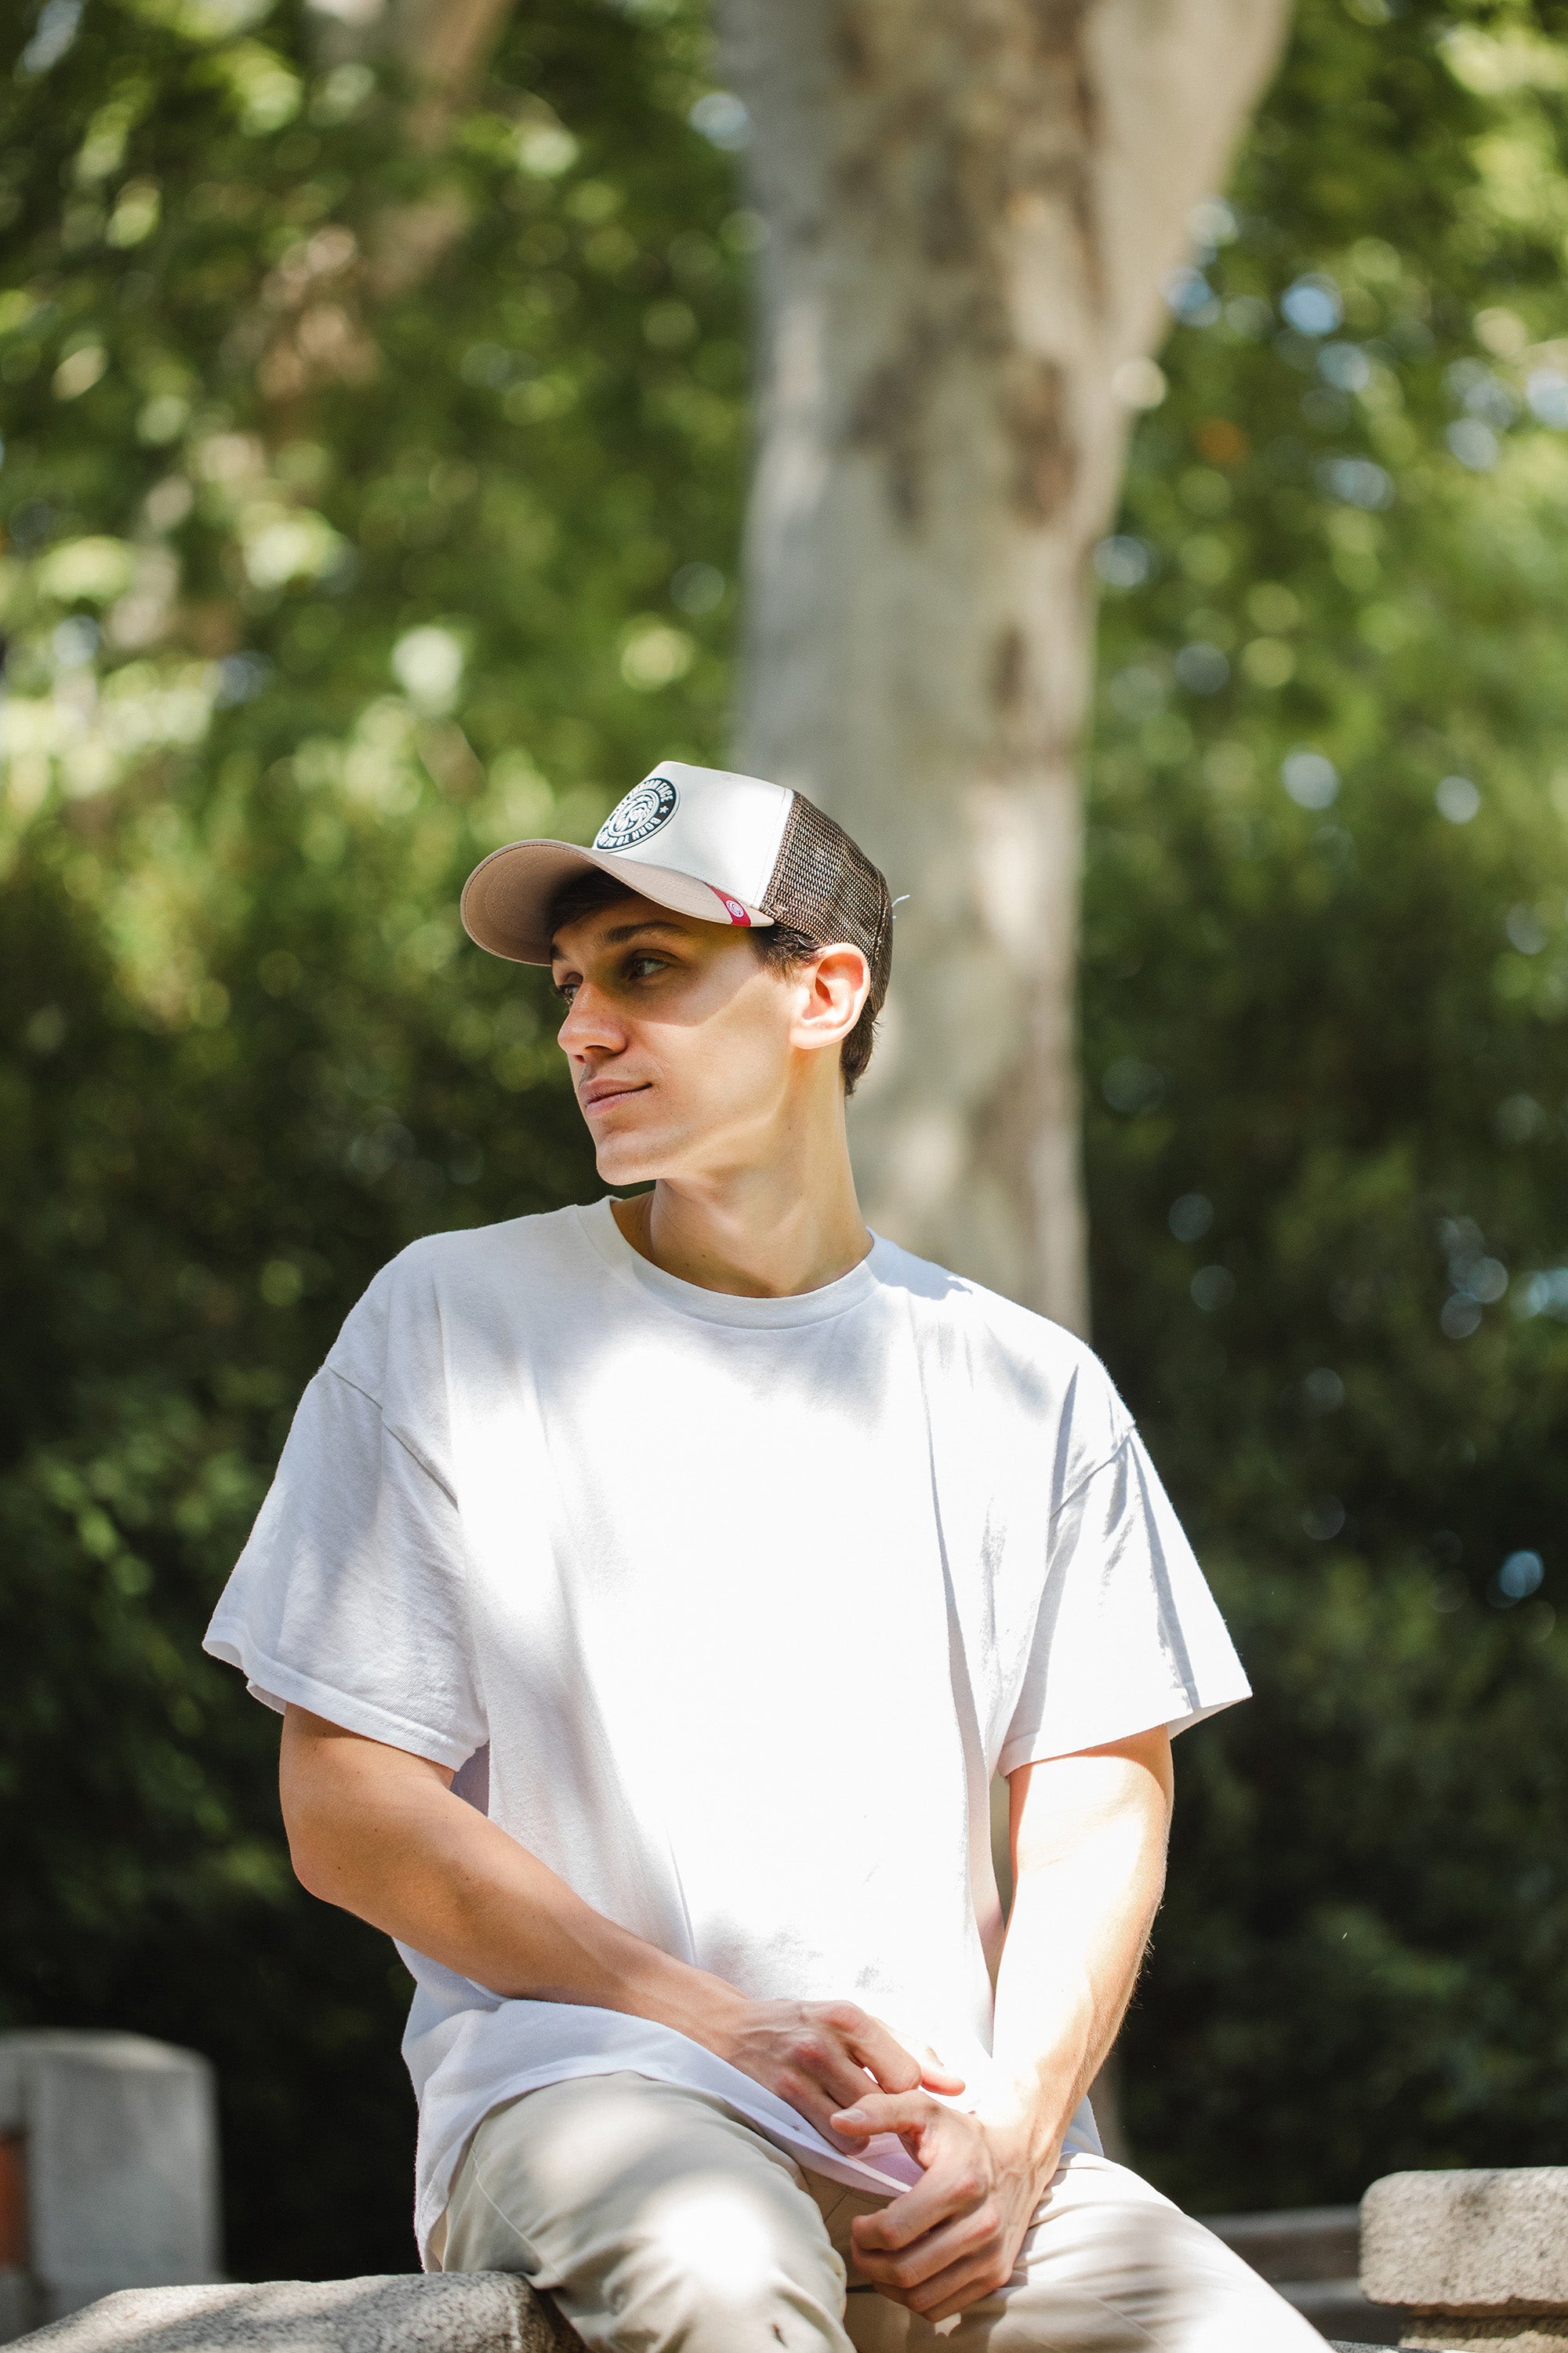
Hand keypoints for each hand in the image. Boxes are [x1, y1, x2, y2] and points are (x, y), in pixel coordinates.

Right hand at [705, 1998, 964, 2141]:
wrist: (731, 2030)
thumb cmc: (805, 2026)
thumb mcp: (856, 2025)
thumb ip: (910, 2051)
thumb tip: (958, 2085)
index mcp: (849, 2016)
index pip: (905, 2075)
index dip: (910, 2096)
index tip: (901, 2101)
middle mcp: (824, 2041)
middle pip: (884, 2104)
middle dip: (888, 2118)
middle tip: (880, 2117)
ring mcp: (798, 2072)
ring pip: (857, 2130)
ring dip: (862, 2135)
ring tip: (851, 2120)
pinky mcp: (779, 2100)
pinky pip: (829, 2140)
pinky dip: (837, 2142)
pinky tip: (829, 2126)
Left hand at [829, 2090, 1054, 2322]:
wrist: (1019, 2158)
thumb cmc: (962, 2136)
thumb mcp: (924, 2110)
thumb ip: (880, 2110)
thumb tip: (840, 2121)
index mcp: (960, 2182)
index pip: (895, 2231)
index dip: (863, 2233)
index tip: (858, 2222)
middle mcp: (981, 2224)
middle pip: (904, 2270)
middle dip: (868, 2262)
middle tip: (861, 2245)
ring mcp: (990, 2256)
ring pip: (920, 2297)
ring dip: (887, 2285)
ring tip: (878, 2260)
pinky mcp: (994, 2277)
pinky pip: (940, 2308)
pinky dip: (913, 2298)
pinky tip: (906, 2271)